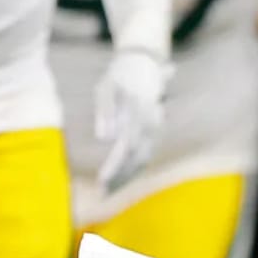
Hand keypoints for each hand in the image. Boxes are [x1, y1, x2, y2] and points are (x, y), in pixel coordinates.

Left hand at [94, 48, 170, 191]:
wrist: (144, 63)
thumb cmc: (120, 74)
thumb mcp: (107, 86)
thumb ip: (106, 110)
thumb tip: (103, 138)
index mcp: (139, 114)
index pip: (128, 148)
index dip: (116, 167)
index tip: (102, 181)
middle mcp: (151, 126)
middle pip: (137, 159)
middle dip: (120, 178)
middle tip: (102, 194)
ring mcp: (155, 131)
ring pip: (142, 161)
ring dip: (126, 178)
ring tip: (107, 192)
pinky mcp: (153, 134)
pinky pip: (144, 157)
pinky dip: (132, 170)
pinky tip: (118, 181)